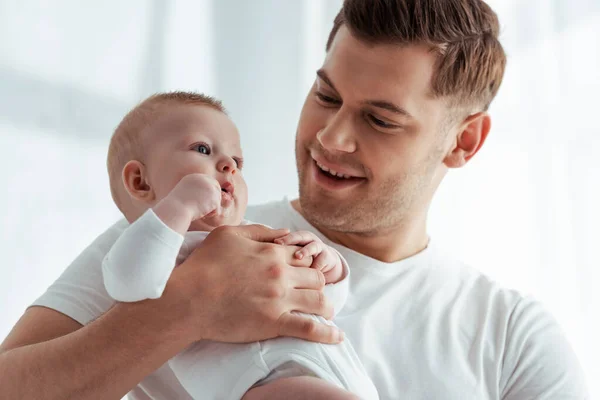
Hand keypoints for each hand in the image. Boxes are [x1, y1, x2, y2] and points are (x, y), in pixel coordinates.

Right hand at [166, 173, 221, 220]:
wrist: (176, 210)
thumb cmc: (176, 207)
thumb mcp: (184, 195)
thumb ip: (195, 192)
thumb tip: (206, 198)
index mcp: (194, 177)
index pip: (209, 181)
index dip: (209, 192)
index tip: (206, 201)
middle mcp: (203, 179)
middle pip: (216, 188)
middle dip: (213, 199)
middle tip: (205, 209)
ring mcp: (210, 187)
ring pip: (217, 199)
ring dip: (210, 208)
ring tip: (198, 212)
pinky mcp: (214, 197)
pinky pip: (217, 209)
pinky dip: (211, 214)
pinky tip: (201, 215)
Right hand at [167, 224, 343, 344]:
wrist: (188, 298)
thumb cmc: (204, 265)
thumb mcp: (229, 234)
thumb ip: (260, 231)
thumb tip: (285, 233)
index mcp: (272, 252)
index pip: (303, 257)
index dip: (305, 264)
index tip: (302, 272)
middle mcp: (281, 274)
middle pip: (316, 277)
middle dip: (316, 284)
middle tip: (311, 292)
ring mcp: (279, 299)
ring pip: (320, 300)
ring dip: (325, 306)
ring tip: (325, 312)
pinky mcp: (274, 323)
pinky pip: (310, 329)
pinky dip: (327, 333)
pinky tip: (336, 337)